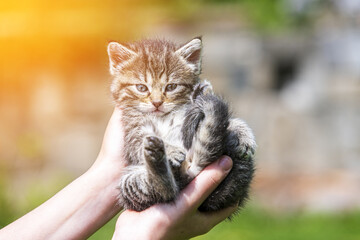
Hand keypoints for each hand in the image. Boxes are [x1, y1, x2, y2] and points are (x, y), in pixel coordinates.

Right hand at [112, 156, 235, 239]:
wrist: (130, 236)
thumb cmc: (162, 226)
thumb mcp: (188, 204)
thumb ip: (206, 185)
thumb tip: (228, 162)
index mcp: (207, 218)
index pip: (230, 200)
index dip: (235, 183)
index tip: (237, 162)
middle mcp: (195, 211)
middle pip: (210, 188)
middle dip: (214, 172)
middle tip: (218, 150)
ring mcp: (179, 204)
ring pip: (192, 184)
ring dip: (194, 170)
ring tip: (199, 149)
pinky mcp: (165, 198)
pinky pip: (176, 182)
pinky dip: (178, 171)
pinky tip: (178, 156)